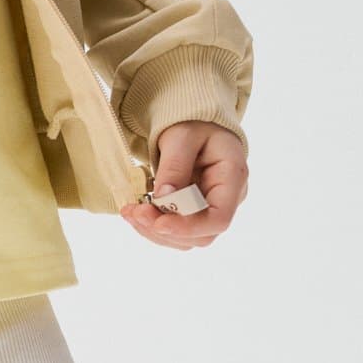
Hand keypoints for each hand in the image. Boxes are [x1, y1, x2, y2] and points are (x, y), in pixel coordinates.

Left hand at [120, 122, 247, 249]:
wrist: (198, 123)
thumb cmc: (195, 124)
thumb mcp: (182, 137)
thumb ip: (175, 166)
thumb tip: (163, 198)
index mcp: (232, 177)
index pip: (219, 218)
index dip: (188, 227)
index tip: (158, 223)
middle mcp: (228, 200)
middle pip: (201, 234)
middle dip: (164, 229)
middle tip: (134, 211)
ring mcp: (212, 209)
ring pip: (187, 239)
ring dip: (154, 231)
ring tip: (130, 211)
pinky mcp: (195, 213)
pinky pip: (177, 231)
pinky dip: (153, 227)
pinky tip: (136, 212)